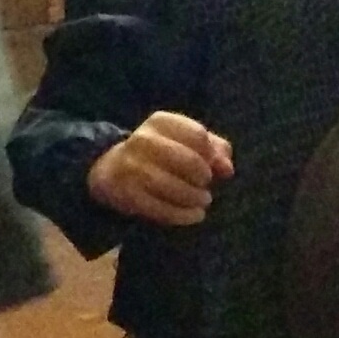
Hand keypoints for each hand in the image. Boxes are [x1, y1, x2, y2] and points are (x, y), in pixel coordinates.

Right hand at [88, 110, 233, 226]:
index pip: (198, 135)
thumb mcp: (183, 141)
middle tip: (206, 187)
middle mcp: (143, 139)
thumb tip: (227, 169)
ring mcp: (132, 167)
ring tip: (202, 202)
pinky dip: (183, 215)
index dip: (212, 155)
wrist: (110, 170)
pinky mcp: (127, 193)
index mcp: (160, 122)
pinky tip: (194, 215)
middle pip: (189, 161)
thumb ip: (213, 149)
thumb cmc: (158, 154)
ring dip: (195, 198)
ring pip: (175, 187)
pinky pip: (161, 209)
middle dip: (204, 178)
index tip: (215, 168)